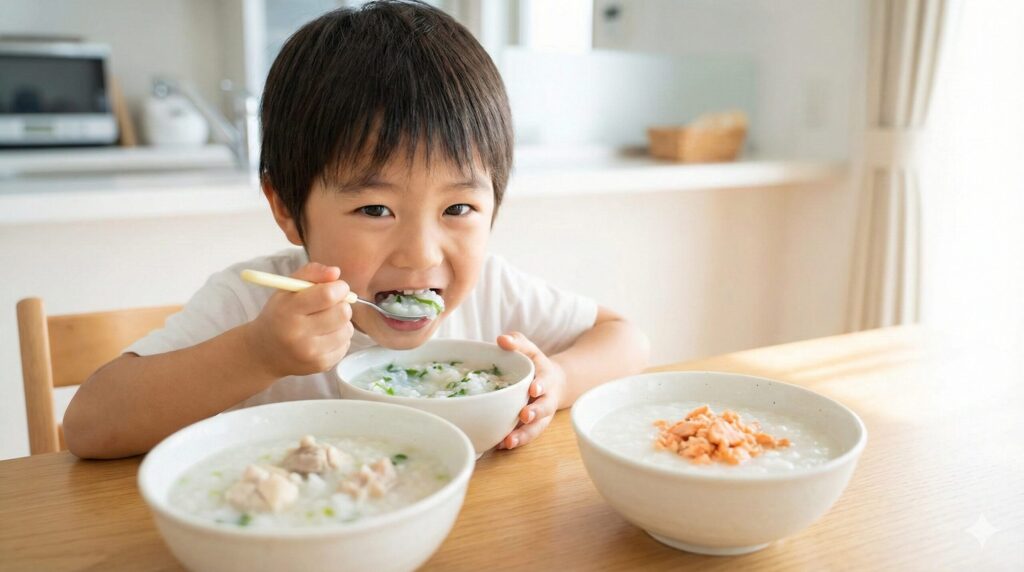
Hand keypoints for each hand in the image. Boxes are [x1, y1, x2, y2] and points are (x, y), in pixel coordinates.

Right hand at [245, 262, 354, 377]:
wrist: (264, 352)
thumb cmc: (279, 314)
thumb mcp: (287, 289)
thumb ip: (311, 273)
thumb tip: (336, 273)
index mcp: (288, 310)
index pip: (328, 295)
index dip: (339, 288)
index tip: (337, 287)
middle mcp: (298, 334)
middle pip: (342, 313)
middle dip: (341, 305)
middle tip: (330, 306)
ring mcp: (310, 353)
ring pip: (347, 329)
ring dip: (341, 323)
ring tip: (325, 322)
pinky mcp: (320, 365)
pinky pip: (346, 345)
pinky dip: (339, 338)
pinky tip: (324, 337)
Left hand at [496, 332, 565, 449]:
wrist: (555, 383)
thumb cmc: (536, 365)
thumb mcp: (530, 350)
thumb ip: (517, 342)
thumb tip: (501, 339)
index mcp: (546, 378)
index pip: (545, 380)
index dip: (540, 385)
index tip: (534, 388)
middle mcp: (547, 399)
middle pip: (544, 408)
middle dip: (536, 412)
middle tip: (524, 415)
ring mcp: (542, 416)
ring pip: (536, 428)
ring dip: (524, 435)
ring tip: (509, 441)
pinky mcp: (533, 427)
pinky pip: (526, 436)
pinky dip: (516, 441)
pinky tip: (501, 445)